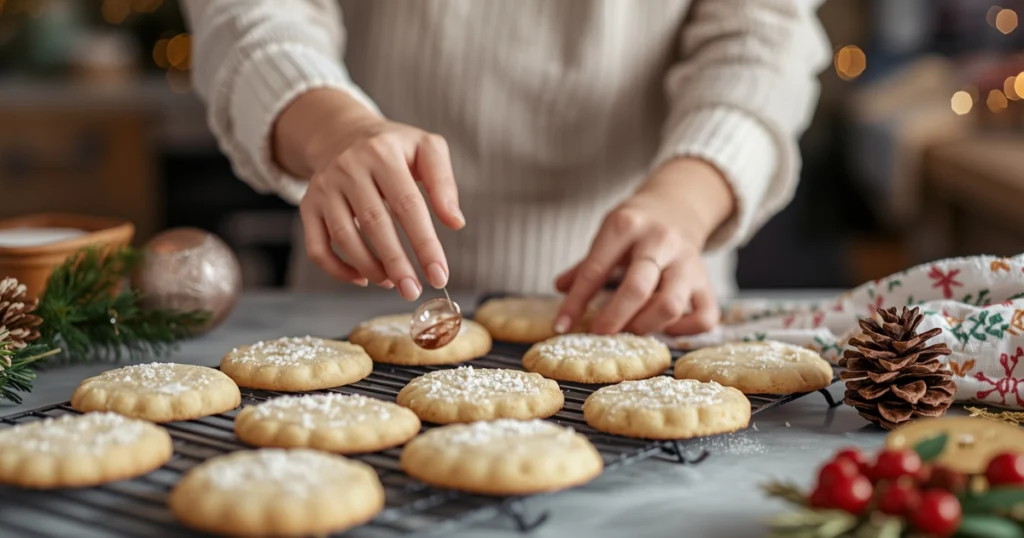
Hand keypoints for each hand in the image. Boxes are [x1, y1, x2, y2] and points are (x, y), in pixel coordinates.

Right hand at [276, 89, 464, 300]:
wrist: (344, 135)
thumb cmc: (394, 149)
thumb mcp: (426, 148)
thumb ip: (443, 183)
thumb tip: (455, 222)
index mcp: (382, 153)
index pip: (408, 205)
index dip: (425, 244)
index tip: (440, 276)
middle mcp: (349, 168)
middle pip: (375, 223)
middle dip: (397, 263)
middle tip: (414, 292)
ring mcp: (324, 187)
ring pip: (343, 237)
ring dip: (370, 268)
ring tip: (393, 283)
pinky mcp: (308, 206)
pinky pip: (317, 246)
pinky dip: (338, 270)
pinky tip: (363, 278)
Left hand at [554, 158, 734, 335]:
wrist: (677, 206)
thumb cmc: (634, 228)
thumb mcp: (606, 236)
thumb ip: (585, 265)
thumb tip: (559, 288)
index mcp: (627, 226)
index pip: (595, 270)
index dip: (576, 302)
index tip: (561, 326)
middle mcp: (660, 241)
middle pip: (637, 289)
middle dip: (614, 317)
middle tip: (600, 332)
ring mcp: (688, 262)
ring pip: (670, 305)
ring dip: (646, 325)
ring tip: (631, 328)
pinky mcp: (706, 281)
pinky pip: (705, 316)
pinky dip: (685, 330)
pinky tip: (666, 327)